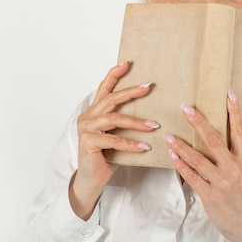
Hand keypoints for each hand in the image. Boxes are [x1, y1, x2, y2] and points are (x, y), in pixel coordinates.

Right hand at [69, 61, 158, 219]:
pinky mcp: (89, 143)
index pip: (104, 88)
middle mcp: (88, 117)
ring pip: (114, 119)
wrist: (92, 178)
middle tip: (148, 87)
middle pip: (111, 99)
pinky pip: (114, 140)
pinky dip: (131, 144)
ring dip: (136, 122)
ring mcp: (87, 129)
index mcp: (94, 112)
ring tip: (154, 126)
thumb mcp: (117, 135)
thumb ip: (125, 123)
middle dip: (130, 92)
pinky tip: (145, 146)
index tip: (127, 63)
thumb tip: (153, 113)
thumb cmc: (106, 156)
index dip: (114, 74)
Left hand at [163, 90, 241, 241]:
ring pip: (198, 159)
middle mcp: (235, 169)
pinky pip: (191, 177)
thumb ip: (236, 156)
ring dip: (181, 145)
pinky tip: (172, 154)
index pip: (241, 132)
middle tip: (186, 108)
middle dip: (199, 123)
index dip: (235, 112)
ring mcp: (222, 183)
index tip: (229, 94)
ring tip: (168, 135)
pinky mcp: (210, 196)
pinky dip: (180, 164)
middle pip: (215, 140)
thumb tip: (221, 135)